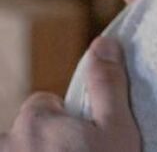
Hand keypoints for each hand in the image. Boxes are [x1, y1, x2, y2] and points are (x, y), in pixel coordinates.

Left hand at [0, 37, 139, 151]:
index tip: (84, 136)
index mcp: (35, 120)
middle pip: (30, 128)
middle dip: (50, 138)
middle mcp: (9, 140)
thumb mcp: (117, 130)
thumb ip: (107, 86)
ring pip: (22, 147)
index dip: (66, 118)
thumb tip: (103, 44)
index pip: (43, 104)